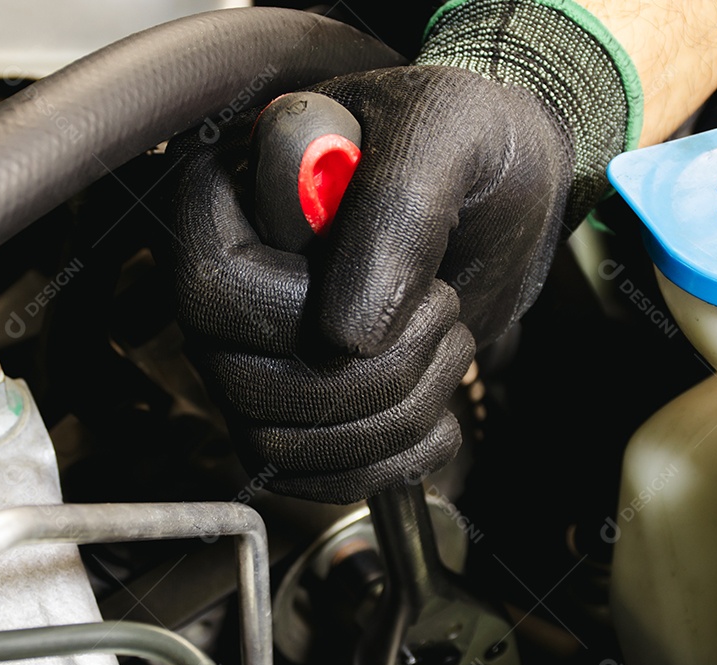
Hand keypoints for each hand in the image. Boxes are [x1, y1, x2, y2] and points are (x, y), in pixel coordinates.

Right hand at [168, 65, 572, 502]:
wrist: (502, 190)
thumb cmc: (465, 140)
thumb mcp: (443, 136)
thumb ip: (394, 214)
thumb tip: (344, 338)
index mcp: (233, 198)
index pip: (213, 287)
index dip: (299, 310)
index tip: (395, 283)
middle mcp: (230, 285)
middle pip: (250, 386)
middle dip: (375, 373)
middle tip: (443, 307)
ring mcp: (260, 352)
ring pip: (282, 443)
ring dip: (395, 415)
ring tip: (448, 343)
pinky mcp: (302, 405)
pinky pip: (315, 475)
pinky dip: (390, 462)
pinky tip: (437, 415)